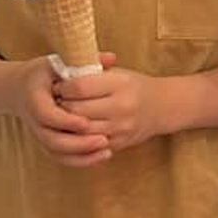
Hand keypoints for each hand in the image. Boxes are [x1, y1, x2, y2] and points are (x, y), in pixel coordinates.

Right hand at [16, 56, 113, 167]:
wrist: (20, 87)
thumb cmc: (45, 72)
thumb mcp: (60, 61)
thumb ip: (84, 60)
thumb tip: (111, 58)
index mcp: (34, 95)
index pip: (46, 114)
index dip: (66, 121)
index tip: (86, 122)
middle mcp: (33, 118)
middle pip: (51, 139)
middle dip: (78, 143)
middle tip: (103, 140)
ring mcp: (38, 133)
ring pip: (56, 152)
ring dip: (82, 155)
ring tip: (107, 150)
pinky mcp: (45, 143)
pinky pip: (61, 158)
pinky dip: (80, 160)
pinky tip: (101, 155)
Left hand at [52, 52, 177, 152]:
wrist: (161, 107)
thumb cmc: (133, 86)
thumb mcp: (117, 72)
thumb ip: (91, 73)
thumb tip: (61, 75)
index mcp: (120, 84)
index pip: (80, 87)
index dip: (64, 87)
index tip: (59, 86)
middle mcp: (122, 106)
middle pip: (77, 111)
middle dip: (61, 106)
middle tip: (56, 101)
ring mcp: (121, 128)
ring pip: (80, 131)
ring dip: (67, 124)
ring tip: (63, 115)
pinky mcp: (119, 143)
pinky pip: (90, 145)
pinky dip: (78, 138)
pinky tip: (75, 129)